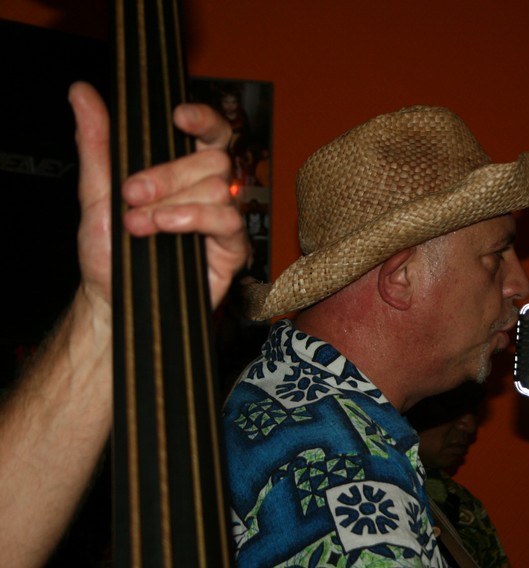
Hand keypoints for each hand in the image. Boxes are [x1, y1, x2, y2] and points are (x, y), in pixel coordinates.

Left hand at [68, 81, 248, 311]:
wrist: (114, 300)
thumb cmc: (110, 253)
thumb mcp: (96, 193)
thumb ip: (96, 144)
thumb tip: (82, 92)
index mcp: (184, 171)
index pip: (210, 133)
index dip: (204, 119)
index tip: (178, 117)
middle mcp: (208, 191)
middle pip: (213, 159)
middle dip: (169, 174)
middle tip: (131, 194)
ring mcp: (222, 219)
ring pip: (218, 188)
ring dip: (173, 203)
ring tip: (139, 224)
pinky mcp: (232, 249)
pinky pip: (228, 220)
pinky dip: (194, 219)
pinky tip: (166, 228)